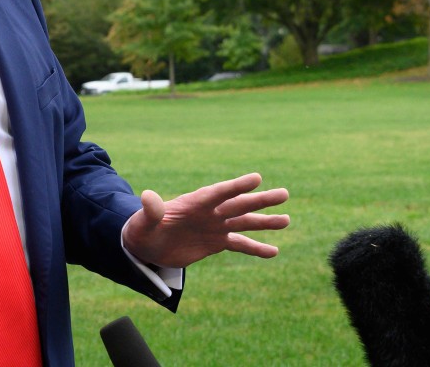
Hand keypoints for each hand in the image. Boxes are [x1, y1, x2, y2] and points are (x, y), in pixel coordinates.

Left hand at [122, 173, 288, 268]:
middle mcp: (209, 212)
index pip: (218, 192)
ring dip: (265, 222)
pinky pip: (240, 244)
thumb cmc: (142, 229)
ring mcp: (215, 226)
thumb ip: (151, 210)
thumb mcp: (143, 221)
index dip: (237, 186)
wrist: (147, 245)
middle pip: (238, 204)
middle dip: (261, 200)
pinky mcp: (216, 242)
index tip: (256, 178)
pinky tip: (274, 251)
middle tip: (284, 193)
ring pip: (244, 222)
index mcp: (194, 202)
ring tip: (287, 220)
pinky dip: (256, 248)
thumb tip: (147, 196)